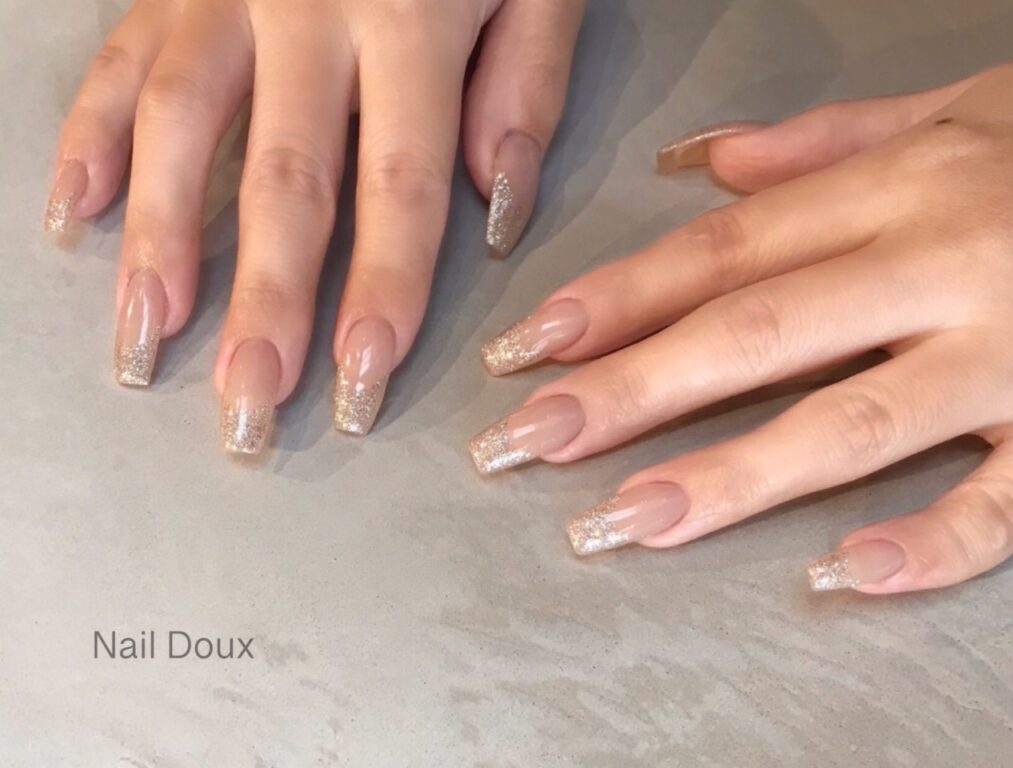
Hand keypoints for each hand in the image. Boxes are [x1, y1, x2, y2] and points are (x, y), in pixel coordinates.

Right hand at [45, 0, 583, 453]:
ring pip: (179, 130)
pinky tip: (75, 217)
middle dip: (264, 306)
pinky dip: (90, 138)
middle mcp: (306, 10)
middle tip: (245, 410)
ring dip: (159, 247)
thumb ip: (524, 82)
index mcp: (411, 18)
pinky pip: (119, 58)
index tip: (360, 385)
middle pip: (281, 184)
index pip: (397, 186)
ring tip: (145, 346)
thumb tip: (490, 207)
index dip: (380, 292)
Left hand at [470, 61, 1012, 594]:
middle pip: (754, 336)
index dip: (617, 301)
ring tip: (625, 524)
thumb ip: (823, 142)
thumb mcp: (956, 110)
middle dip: (630, 395)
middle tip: (526, 443)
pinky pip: (1005, 498)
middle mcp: (941, 266)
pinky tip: (841, 574)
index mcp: (900, 191)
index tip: (530, 348)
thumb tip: (704, 164)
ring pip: (851, 422)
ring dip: (729, 479)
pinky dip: (929, 542)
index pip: (723, 255)